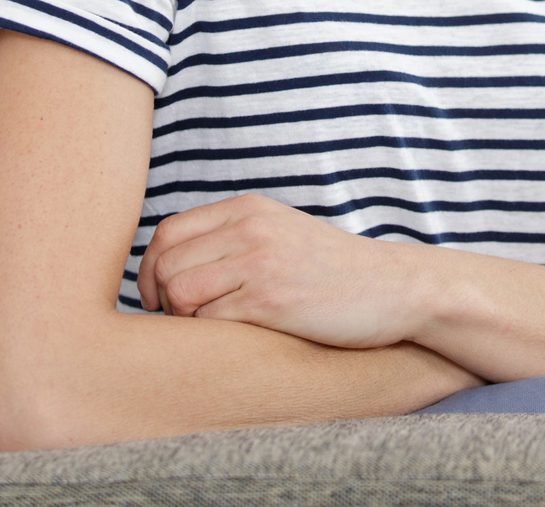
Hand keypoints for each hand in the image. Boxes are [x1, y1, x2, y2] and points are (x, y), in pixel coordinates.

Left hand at [136, 192, 425, 349]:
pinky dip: (211, 335)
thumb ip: (232, 238)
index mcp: (249, 208)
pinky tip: (239, 335)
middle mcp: (251, 228)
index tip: (158, 298)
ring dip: (185, 320)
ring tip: (214, 327)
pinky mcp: (272, 302)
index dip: (150, 270)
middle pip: (167, 265)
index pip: (168, 233)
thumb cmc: (332, 271)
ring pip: (180, 294)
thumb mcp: (280, 233)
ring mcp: (261, 264)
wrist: (394, 289)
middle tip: (187, 320)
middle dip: (164, 300)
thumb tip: (167, 268)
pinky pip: (208, 321)